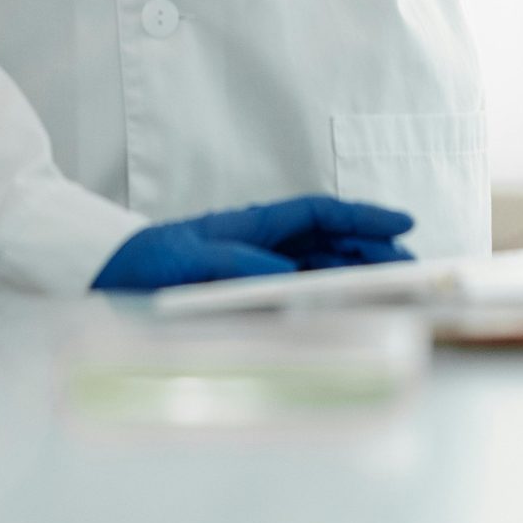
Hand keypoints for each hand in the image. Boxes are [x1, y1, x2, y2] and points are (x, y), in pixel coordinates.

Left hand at [92, 195, 414, 291]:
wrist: (108, 279)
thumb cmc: (146, 263)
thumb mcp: (191, 262)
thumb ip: (239, 266)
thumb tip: (288, 276)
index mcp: (252, 223)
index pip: (318, 213)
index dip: (362, 216)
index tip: (403, 223)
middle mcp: (262, 241)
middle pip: (329, 240)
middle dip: (373, 249)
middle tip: (414, 269)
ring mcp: (259, 267)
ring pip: (322, 266)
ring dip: (358, 274)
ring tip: (397, 289)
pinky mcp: (252, 295)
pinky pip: (301, 292)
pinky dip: (330, 297)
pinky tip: (352, 310)